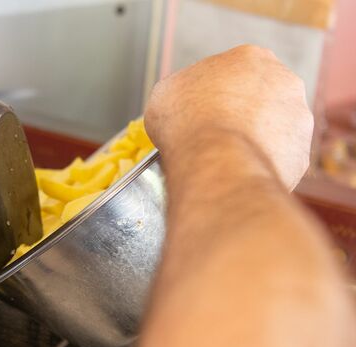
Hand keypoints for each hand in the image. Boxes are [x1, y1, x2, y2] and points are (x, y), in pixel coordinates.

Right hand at [144, 45, 312, 188]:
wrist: (214, 160)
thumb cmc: (188, 122)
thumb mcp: (166, 92)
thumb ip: (184, 89)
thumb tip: (182, 101)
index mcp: (250, 57)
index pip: (234, 73)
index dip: (215, 93)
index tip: (202, 109)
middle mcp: (284, 80)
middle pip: (260, 97)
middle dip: (242, 113)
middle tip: (216, 132)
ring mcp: (297, 118)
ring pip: (274, 128)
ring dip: (254, 139)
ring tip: (226, 154)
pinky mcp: (301, 153)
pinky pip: (278, 159)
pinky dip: (260, 164)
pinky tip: (239, 169)